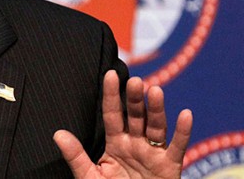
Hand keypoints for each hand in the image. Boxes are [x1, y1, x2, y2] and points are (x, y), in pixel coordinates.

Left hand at [53, 70, 192, 177]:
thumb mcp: (90, 176)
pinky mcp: (169, 166)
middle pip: (136, 116)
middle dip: (135, 98)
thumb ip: (76, 156)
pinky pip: (178, 148)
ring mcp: (153, 153)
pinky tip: (185, 114)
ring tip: (155, 91)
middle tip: (134, 81)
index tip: (110, 74)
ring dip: (156, 109)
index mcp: (115, 143)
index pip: (112, 114)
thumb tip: (57, 134)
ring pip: (156, 127)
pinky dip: (183, 132)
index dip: (111, 95)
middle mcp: (135, 143)